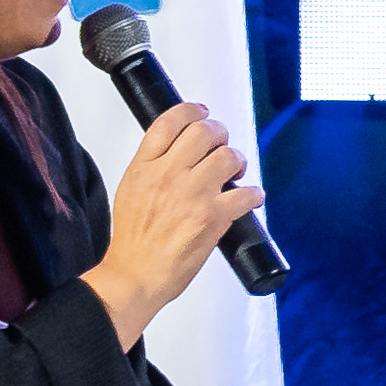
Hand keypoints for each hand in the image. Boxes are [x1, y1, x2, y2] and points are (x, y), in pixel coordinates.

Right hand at [95, 102, 256, 343]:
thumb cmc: (134, 240)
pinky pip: (247, 194)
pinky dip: (255, 195)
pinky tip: (251, 199)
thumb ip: (152, 166)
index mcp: (144, 167)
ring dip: (238, 161)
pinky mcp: (213, 218)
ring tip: (235, 173)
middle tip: (222, 145)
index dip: (191, 110)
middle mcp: (167, 176)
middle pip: (203, 132)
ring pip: (228, 156)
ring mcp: (192, 195)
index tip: (202, 112)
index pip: (169, 122)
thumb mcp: (130, 189)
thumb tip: (179, 150)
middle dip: (220, 134)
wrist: (136, 274)